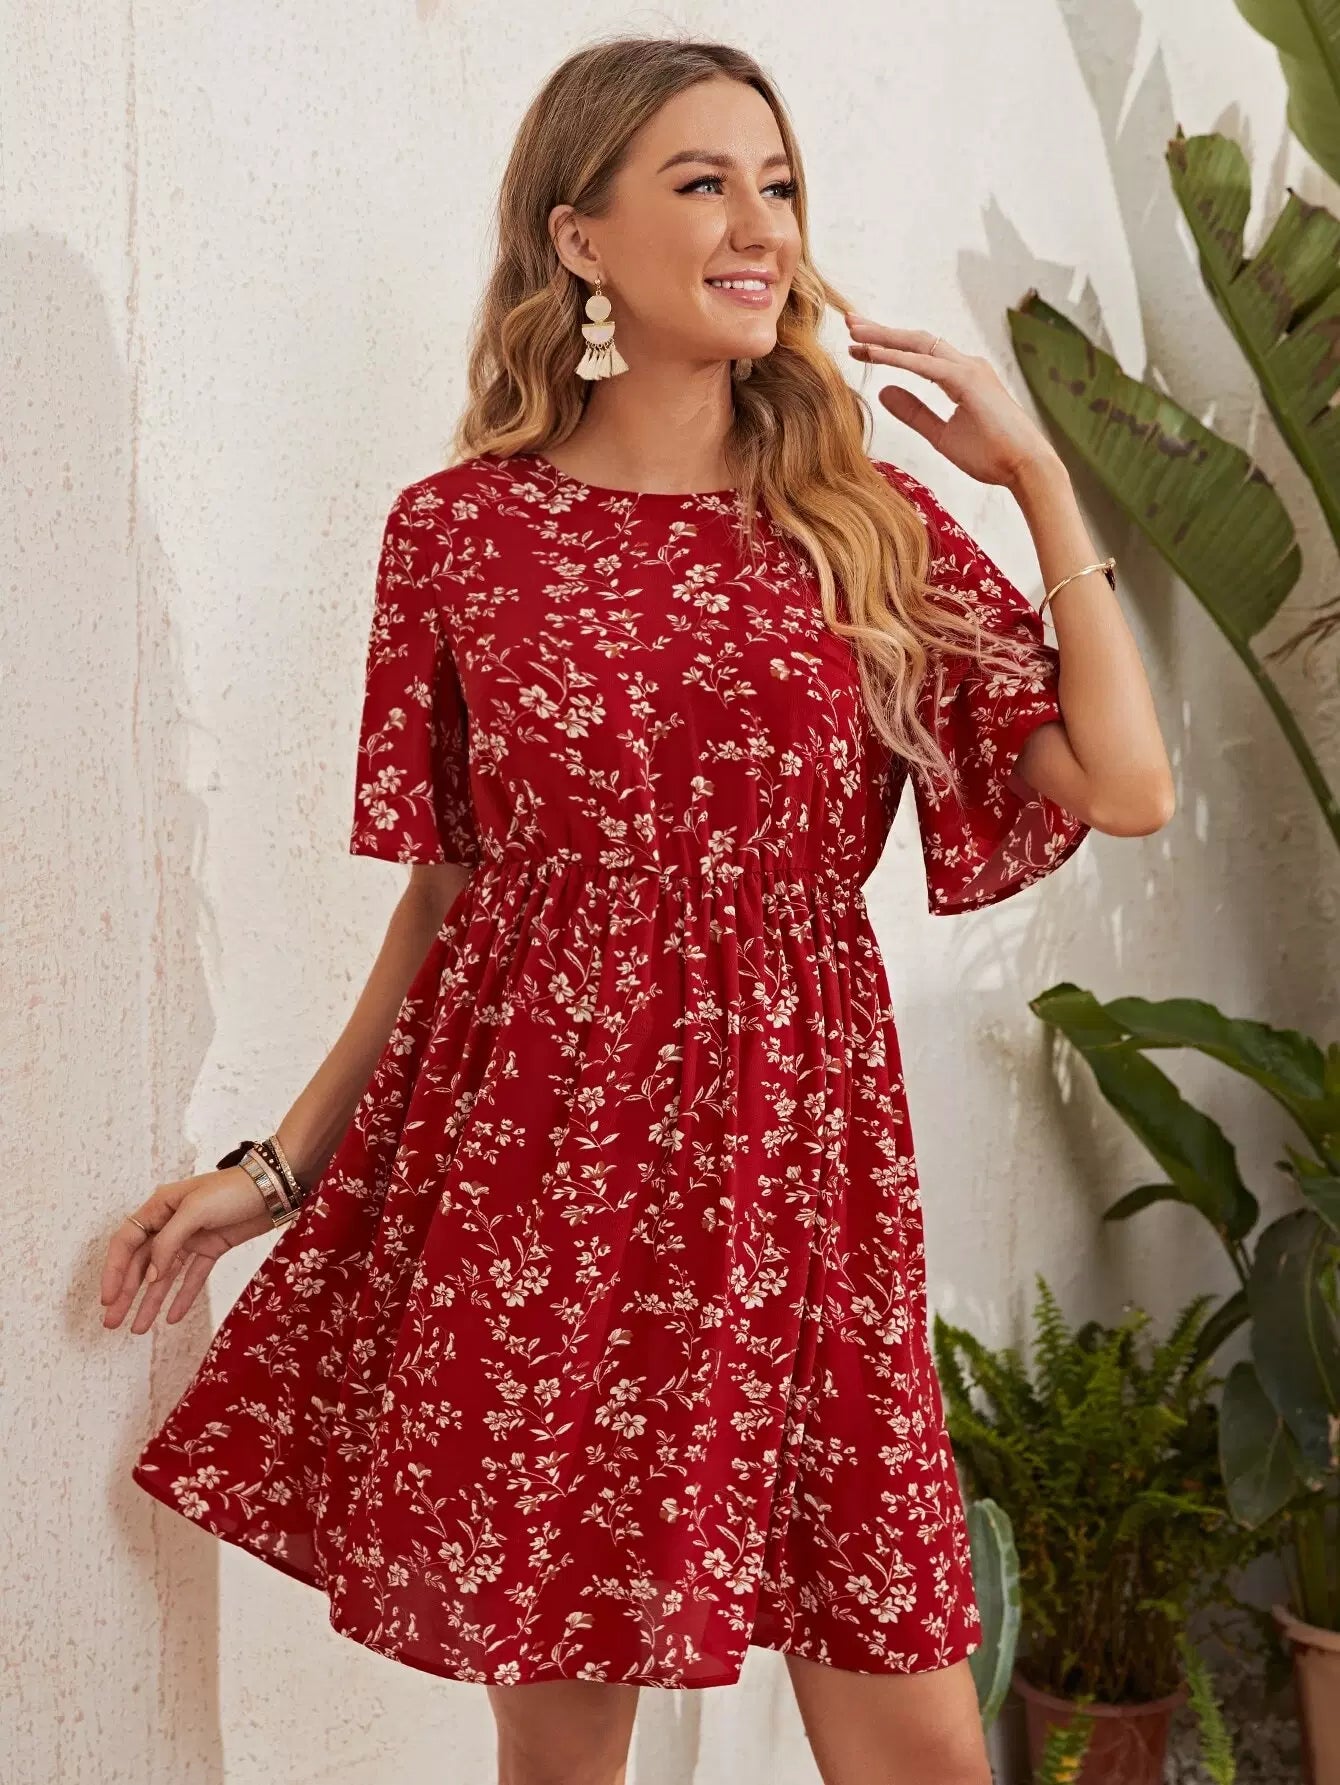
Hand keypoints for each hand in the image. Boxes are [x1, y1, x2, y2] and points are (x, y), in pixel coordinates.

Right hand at [100, 1167, 277, 1333]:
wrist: (275, 1187)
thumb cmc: (233, 1190)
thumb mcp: (195, 1210)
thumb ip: (169, 1242)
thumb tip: (151, 1275)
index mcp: (160, 1207)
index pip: (126, 1242)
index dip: (114, 1271)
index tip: (108, 1299)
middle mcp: (171, 1223)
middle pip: (141, 1263)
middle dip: (126, 1293)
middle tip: (111, 1323)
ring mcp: (192, 1237)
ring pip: (164, 1275)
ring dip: (150, 1301)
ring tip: (137, 1329)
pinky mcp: (213, 1247)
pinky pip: (192, 1277)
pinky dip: (182, 1297)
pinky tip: (172, 1318)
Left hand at [845, 315, 1060, 491]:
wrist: (1026, 468)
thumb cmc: (992, 456)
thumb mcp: (941, 434)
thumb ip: (914, 412)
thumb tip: (884, 392)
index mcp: (960, 376)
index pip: (916, 354)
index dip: (886, 348)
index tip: (857, 346)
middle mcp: (965, 365)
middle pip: (914, 341)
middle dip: (880, 331)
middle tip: (849, 322)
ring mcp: (968, 369)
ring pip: (917, 346)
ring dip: (884, 337)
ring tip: (853, 332)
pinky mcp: (967, 380)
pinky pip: (924, 365)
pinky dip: (896, 357)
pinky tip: (872, 353)